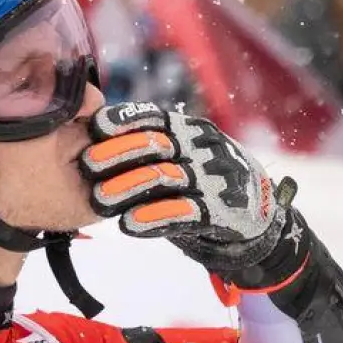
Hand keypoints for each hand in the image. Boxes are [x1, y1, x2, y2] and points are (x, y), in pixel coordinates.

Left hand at [78, 102, 302, 288]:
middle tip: (87, 164)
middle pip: (156, 145)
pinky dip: (155, 218)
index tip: (96, 127)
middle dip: (119, 153)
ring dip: (130, 188)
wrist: (256, 217)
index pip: (154, 118)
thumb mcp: (181, 154)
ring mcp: (212, 180)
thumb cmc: (204, 183)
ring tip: (100, 199)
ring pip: (166, 179)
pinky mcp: (220, 212)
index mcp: (189, 130)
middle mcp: (201, 150)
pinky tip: (129, 224)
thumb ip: (149, 146)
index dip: (124, 121)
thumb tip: (93, 132)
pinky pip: (184, 213)